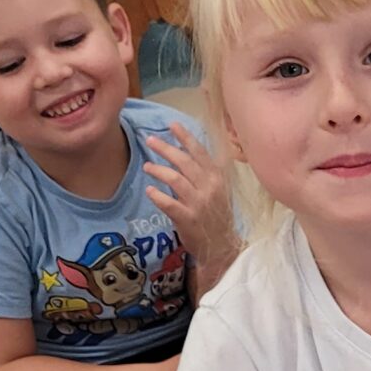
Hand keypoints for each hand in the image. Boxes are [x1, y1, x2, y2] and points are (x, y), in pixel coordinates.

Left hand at [145, 120, 238, 276]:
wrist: (222, 245)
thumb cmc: (217, 216)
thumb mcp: (218, 190)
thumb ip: (205, 171)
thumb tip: (185, 150)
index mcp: (217, 178)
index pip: (200, 152)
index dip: (185, 137)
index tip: (172, 125)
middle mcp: (209, 188)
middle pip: (185, 162)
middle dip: (166, 149)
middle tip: (150, 140)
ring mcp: (199, 203)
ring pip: (175, 179)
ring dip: (158, 170)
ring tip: (147, 166)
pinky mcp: (188, 218)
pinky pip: (169, 203)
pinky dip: (157, 196)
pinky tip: (149, 191)